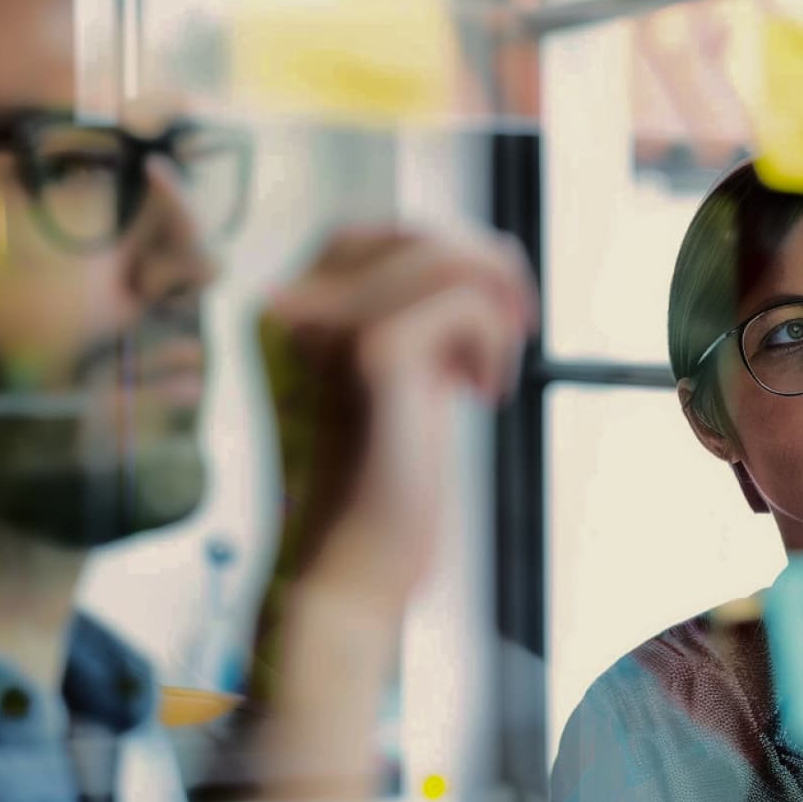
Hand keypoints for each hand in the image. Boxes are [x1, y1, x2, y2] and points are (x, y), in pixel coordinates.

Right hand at [249, 222, 535, 796]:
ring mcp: (327, 326)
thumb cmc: (376, 483)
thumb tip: (473, 258)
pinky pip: (466, 305)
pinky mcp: (372, 357)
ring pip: (443, 255)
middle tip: (516, 324)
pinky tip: (482, 397)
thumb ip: (407, 317)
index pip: (374, 233)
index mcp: (286, 310)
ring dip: (494, 305)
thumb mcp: (387, 379)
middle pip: (411, 230)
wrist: (350, 571)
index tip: (487, 305)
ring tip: (491, 370)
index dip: (443, 251)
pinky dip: (493, 346)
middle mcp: (291, 306)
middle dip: (482, 266)